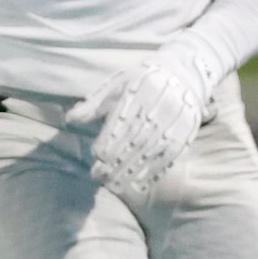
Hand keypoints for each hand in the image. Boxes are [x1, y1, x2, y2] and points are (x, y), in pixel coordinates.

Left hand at [73, 48, 214, 197]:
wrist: (185, 73)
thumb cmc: (142, 80)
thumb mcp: (116, 84)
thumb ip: (94, 103)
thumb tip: (69, 119)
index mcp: (140, 90)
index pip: (123, 120)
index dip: (111, 140)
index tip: (98, 156)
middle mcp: (161, 105)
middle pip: (137, 138)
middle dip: (118, 160)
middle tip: (100, 177)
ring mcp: (177, 119)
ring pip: (153, 149)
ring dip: (134, 170)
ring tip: (117, 185)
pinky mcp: (187, 131)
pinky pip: (171, 154)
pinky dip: (155, 170)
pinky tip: (141, 182)